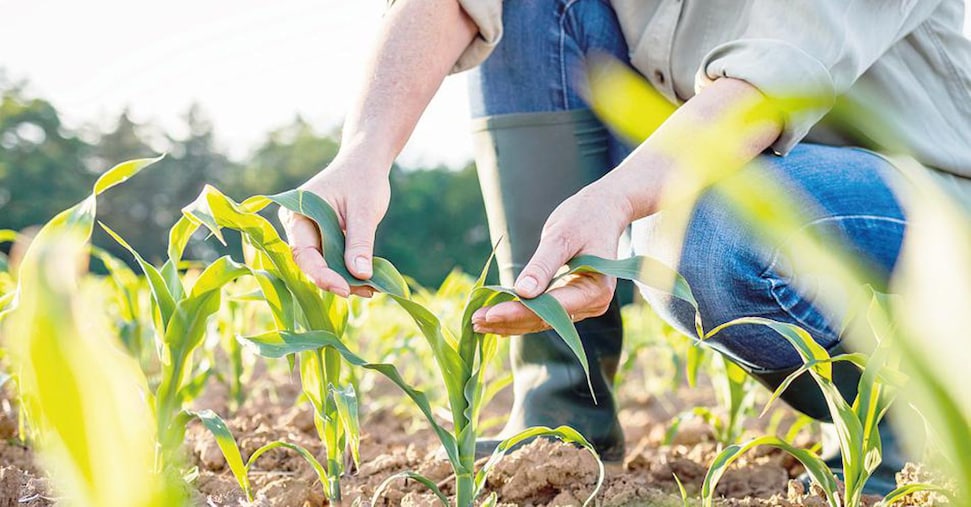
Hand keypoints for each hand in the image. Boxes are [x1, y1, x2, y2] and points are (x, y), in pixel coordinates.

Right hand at [280, 152, 390, 297]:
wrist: (366, 162)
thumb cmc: (362, 179)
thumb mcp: (364, 210)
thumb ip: (360, 242)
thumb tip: (360, 275)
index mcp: (297, 213)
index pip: (303, 253)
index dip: (322, 274)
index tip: (345, 289)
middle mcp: (297, 226)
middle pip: (311, 263)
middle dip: (337, 280)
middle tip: (366, 291)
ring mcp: (310, 234)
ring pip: (323, 265)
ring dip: (345, 279)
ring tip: (372, 288)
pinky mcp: (324, 239)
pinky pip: (333, 260)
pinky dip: (349, 271)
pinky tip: (369, 281)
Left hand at [471, 183, 633, 334]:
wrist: (602, 211)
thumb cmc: (584, 218)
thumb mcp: (562, 236)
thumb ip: (543, 265)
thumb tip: (522, 292)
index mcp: (596, 289)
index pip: (551, 308)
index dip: (519, 312)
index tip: (489, 314)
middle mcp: (592, 304)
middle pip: (544, 319)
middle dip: (509, 320)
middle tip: (474, 320)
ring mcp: (582, 306)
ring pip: (541, 321)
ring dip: (509, 323)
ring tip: (477, 323)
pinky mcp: (570, 302)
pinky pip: (542, 314)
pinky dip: (518, 315)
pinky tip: (494, 318)